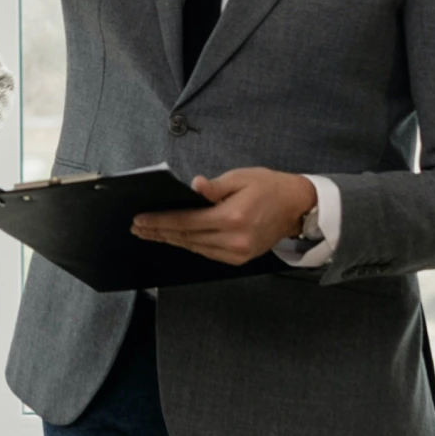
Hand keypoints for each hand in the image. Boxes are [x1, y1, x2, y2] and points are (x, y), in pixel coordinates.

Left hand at [131, 169, 316, 265]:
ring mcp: (238, 252)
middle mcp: (234, 239)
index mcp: (231, 218)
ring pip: (195, 247)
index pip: (186, 222)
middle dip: (160, 232)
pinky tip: (175, 238)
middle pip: (187, 237)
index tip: (139, 220)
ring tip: (150, 233)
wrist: (297, 206)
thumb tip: (193, 186)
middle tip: (137, 228)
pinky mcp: (240, 258)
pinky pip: (208, 253)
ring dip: (171, 240)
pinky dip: (190, 245)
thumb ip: (214, 187)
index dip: (160, 221)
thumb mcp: (240, 177)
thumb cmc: (268, 185)